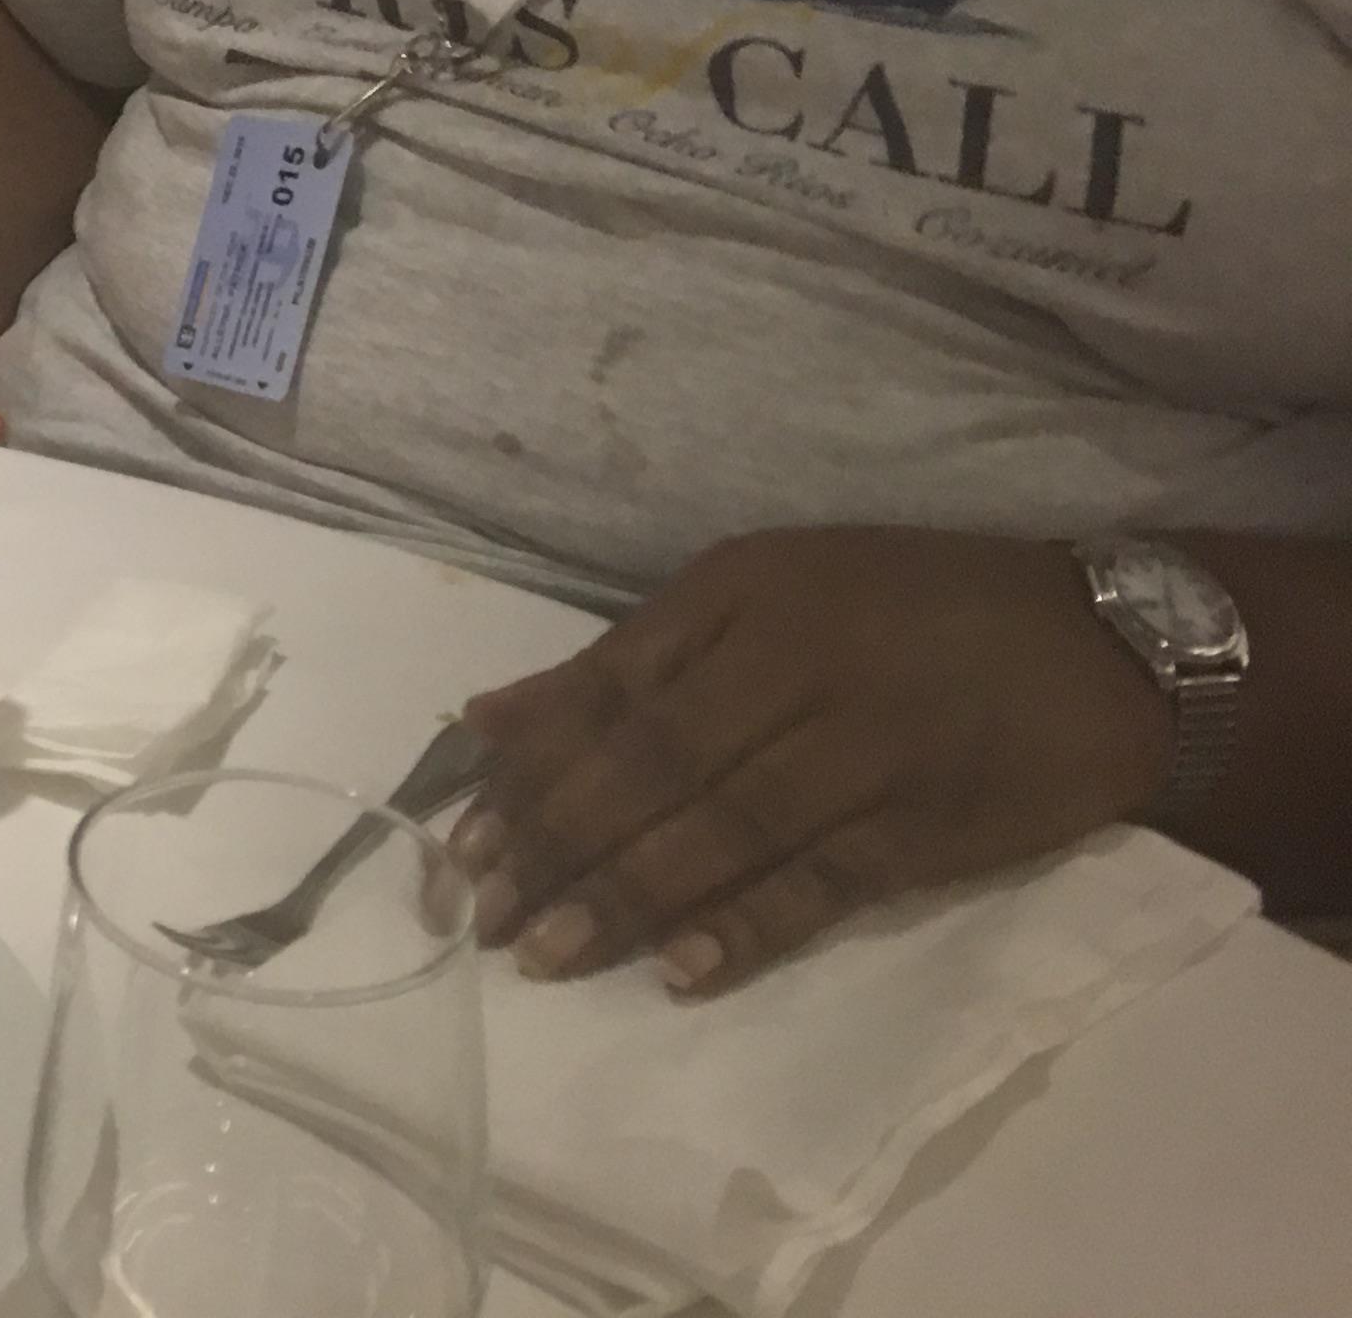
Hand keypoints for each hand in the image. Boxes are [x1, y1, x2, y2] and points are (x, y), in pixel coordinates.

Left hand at [452, 527, 1171, 996]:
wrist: (1107, 643)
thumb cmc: (911, 611)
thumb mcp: (765, 592)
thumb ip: (628, 660)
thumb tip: (485, 721)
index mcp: (741, 592)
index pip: (608, 686)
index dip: (529, 767)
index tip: (455, 838)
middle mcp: (795, 661)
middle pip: (652, 761)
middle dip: (558, 840)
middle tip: (481, 913)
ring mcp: (867, 746)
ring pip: (724, 826)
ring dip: (627, 895)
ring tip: (546, 953)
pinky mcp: (932, 825)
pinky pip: (825, 882)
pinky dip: (748, 926)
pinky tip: (678, 971)